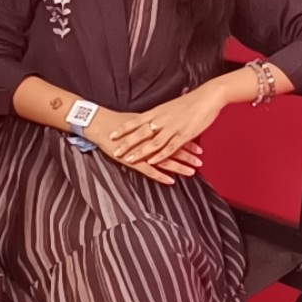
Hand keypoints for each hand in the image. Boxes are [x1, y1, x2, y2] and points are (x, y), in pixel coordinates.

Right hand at [89, 110, 203, 185]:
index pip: (174, 136)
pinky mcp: (132, 159)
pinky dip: (160, 175)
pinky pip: (149, 170)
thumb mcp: (138, 120)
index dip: (188, 143)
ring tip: (191, 172)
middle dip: (188, 156)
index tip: (199, 148)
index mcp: (153, 129)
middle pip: (173, 148)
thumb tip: (162, 127)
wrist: (100, 123)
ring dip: (179, 166)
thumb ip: (151, 125)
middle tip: (201, 162)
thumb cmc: (118, 121)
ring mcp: (142, 150)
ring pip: (164, 159)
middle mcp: (150, 140)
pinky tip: (170, 181)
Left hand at [108, 83, 225, 168]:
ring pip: (152, 142)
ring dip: (140, 151)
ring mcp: (173, 127)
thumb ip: (160, 114)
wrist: (208, 96)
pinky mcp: (184, 134)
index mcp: (158, 111)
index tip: (112, 134)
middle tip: (115, 150)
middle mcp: (162, 119)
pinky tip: (153, 161)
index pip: (136, 120)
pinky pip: (169, 146)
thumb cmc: (191, 101)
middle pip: (140, 132)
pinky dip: (160, 155)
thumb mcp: (170, 106)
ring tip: (129, 159)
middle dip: (127, 143)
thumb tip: (152, 118)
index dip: (124, 128)